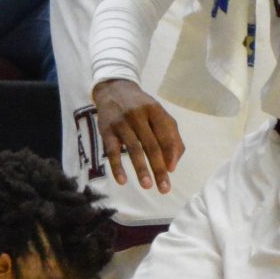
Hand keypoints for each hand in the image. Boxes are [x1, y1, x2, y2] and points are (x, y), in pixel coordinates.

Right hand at [94, 77, 183, 192]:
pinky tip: (122, 181)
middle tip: (164, 188)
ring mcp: (122, 122)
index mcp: (155, 111)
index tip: (172, 171)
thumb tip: (173, 165)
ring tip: (147, 186)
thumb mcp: (159, 114)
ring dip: (141, 169)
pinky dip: (117, 166)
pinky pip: (111, 151)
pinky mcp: (106, 129)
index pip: (166, 135)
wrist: (114, 90)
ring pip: (133, 149)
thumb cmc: (141, 108)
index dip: (170, 154)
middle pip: (151, 145)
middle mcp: (139, 115)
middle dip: (158, 168)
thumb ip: (171, 136)